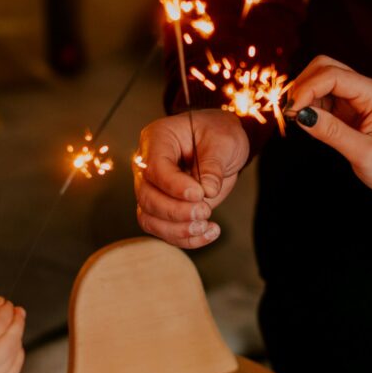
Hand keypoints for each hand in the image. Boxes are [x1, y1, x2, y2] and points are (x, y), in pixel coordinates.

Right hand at [0, 297, 25, 372]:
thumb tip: (1, 304)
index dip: (6, 310)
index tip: (7, 304)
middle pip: (11, 337)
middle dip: (17, 321)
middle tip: (17, 312)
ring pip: (16, 353)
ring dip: (17, 337)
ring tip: (9, 329)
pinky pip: (14, 369)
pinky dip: (15, 354)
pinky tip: (7, 347)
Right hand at [134, 109, 249, 248]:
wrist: (221, 144)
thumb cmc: (218, 134)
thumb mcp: (223, 142)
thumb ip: (213, 166)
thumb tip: (207, 191)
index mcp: (157, 139)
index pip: (154, 168)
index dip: (174, 186)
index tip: (200, 194)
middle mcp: (147, 166)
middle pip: (147, 197)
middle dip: (176, 212)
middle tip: (205, 211)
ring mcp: (152, 188)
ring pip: (149, 218)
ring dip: (178, 230)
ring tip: (207, 226)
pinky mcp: (163, 207)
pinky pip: (164, 230)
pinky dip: (185, 238)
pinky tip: (209, 232)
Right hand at [285, 56, 371, 205]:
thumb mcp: (364, 154)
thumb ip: (332, 132)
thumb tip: (301, 115)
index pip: (332, 75)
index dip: (307, 88)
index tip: (292, 111)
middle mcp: (367, 90)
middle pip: (325, 67)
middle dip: (303, 85)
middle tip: (291, 112)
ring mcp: (359, 98)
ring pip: (322, 79)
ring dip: (305, 94)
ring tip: (297, 119)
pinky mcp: (351, 109)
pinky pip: (325, 97)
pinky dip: (311, 105)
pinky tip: (308, 122)